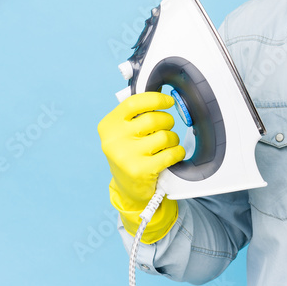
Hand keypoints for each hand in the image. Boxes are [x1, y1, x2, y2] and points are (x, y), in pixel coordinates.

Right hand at [98, 91, 184, 242]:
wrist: (127, 188)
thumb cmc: (130, 153)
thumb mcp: (124, 132)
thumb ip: (137, 115)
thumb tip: (162, 97)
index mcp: (109, 125)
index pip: (134, 103)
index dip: (156, 99)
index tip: (168, 101)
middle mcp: (113, 140)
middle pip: (154, 119)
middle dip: (167, 122)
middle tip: (166, 128)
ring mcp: (126, 156)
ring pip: (165, 136)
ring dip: (172, 139)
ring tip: (166, 145)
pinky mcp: (140, 170)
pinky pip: (171, 153)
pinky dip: (177, 152)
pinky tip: (172, 155)